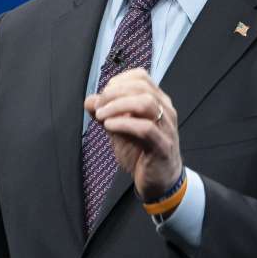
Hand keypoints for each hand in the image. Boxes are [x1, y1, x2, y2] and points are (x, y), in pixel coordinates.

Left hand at [84, 68, 182, 200]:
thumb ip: (105, 113)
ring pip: (146, 102)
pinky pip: (145, 128)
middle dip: (114, 93)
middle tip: (98, 106)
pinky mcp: (163, 146)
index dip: (118, 81)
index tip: (103, 95)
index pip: (141, 76)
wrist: (159, 181)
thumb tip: (90, 100)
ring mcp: (166, 127)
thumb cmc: (142, 152)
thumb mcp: (119, 129)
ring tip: (101, 116)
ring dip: (118, 106)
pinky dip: (123, 124)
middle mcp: (165, 110)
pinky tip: (109, 127)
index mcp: (157, 101)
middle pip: (141, 87)